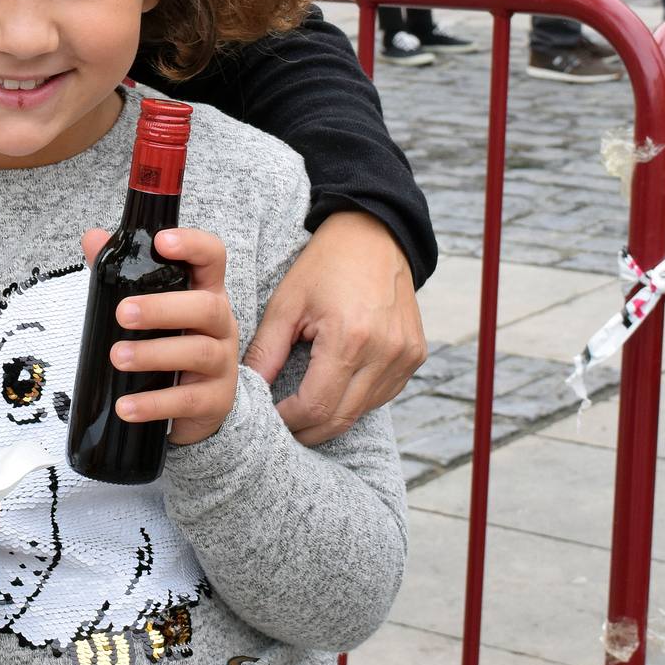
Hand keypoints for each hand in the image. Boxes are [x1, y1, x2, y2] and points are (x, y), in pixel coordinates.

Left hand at [77, 227, 239, 445]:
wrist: (197, 406)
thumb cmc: (171, 341)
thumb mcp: (153, 306)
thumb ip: (122, 272)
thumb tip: (91, 237)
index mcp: (206, 292)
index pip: (212, 258)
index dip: (193, 245)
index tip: (162, 241)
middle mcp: (221, 324)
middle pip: (206, 307)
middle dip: (163, 308)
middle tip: (122, 313)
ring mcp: (223, 363)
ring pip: (198, 353)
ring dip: (154, 354)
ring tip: (117, 358)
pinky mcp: (217, 400)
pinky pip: (188, 400)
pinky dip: (154, 404)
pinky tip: (126, 407)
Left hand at [245, 211, 425, 445]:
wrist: (373, 235)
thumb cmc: (324, 264)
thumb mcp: (286, 303)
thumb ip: (267, 351)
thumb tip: (248, 390)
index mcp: (350, 339)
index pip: (316, 406)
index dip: (289, 420)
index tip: (269, 416)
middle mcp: (385, 353)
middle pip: (341, 418)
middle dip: (308, 429)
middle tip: (282, 424)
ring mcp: (406, 357)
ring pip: (363, 411)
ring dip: (331, 416)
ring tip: (302, 407)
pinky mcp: (415, 356)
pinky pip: (381, 395)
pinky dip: (355, 400)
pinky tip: (334, 387)